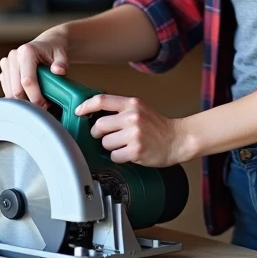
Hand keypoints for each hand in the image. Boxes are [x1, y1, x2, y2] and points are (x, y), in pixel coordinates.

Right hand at [0, 28, 68, 107]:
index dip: (36, 97)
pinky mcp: (4, 70)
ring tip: (37, 98)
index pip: (27, 81)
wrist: (47, 43)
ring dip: (23, 100)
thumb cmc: (55, 49)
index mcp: (26, 52)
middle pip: (16, 89)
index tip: (45, 104)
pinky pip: (7, 89)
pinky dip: (17, 96)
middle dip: (29, 101)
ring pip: (9, 92)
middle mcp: (13, 56)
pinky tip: (29, 93)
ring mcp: (7, 63)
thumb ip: (62, 63)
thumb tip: (58, 70)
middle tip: (43, 105)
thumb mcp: (62, 54)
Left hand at [75, 94, 191, 166]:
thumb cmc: (157, 126)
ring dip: (111, 147)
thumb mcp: (140, 108)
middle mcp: (132, 117)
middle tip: (106, 136)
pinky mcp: (136, 151)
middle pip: (99, 126)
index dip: (86, 106)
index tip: (79, 112)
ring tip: (124, 145)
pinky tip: (129, 153)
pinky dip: (118, 157)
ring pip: (105, 143)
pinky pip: (114, 156)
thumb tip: (94, 113)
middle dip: (98, 133)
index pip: (102, 100)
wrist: (177, 139)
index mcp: (132, 104)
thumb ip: (120, 109)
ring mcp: (134, 134)